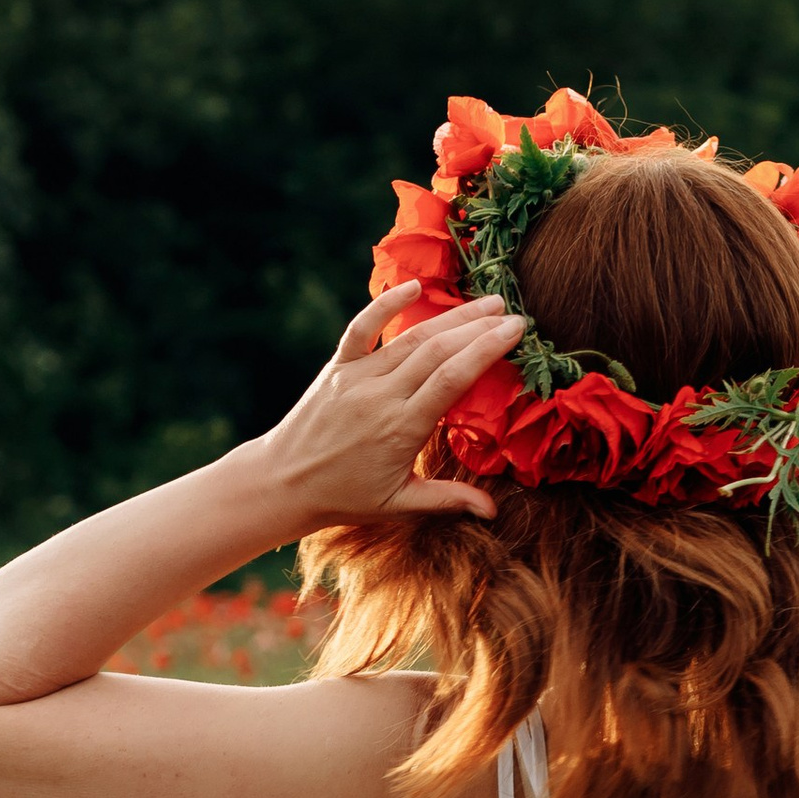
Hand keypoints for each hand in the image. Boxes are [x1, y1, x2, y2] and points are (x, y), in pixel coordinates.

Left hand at [256, 286, 526, 528]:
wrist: (282, 483)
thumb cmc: (345, 498)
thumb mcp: (398, 505)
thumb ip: (446, 501)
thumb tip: (493, 511)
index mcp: (401, 429)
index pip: (453, 378)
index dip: (487, 350)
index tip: (516, 332)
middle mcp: (380, 396)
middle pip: (438, 351)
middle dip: (479, 328)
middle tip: (514, 314)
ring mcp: (356, 377)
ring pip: (411, 338)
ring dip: (452, 316)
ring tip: (487, 302)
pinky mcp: (336, 367)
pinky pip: (362, 329)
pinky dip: (386, 304)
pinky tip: (413, 286)